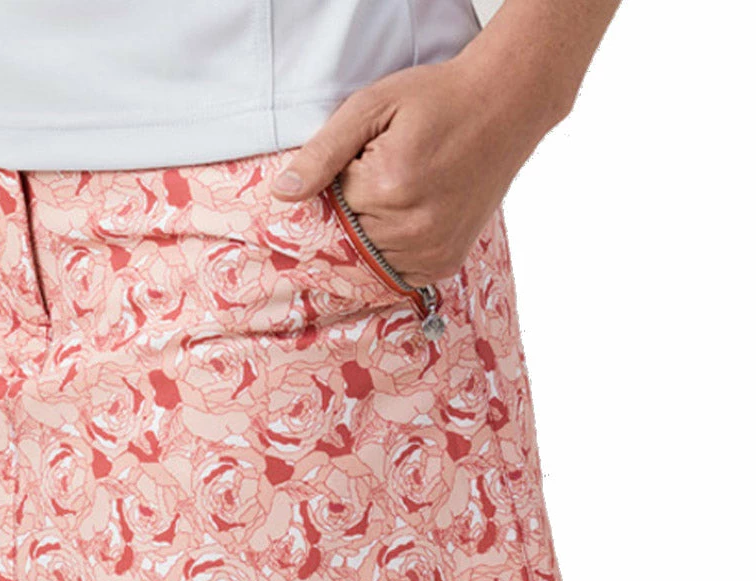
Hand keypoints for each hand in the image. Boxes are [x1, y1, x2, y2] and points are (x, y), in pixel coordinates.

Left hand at [271, 55, 567, 286]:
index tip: (357, 167)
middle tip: (381, 178)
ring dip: (370, 237)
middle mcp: (412, 227)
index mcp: (388, 187)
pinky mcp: (446, 262)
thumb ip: (323, 151)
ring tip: (399, 194)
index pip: (328, 211)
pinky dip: (392, 253)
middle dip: (351, 215)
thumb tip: (283, 193)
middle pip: (347, 241)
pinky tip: (406, 219)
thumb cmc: (436, 100)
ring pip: (370, 262)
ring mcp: (433, 250)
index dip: (335, 189)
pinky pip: (398, 273)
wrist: (504, 106)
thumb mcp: (371, 107)